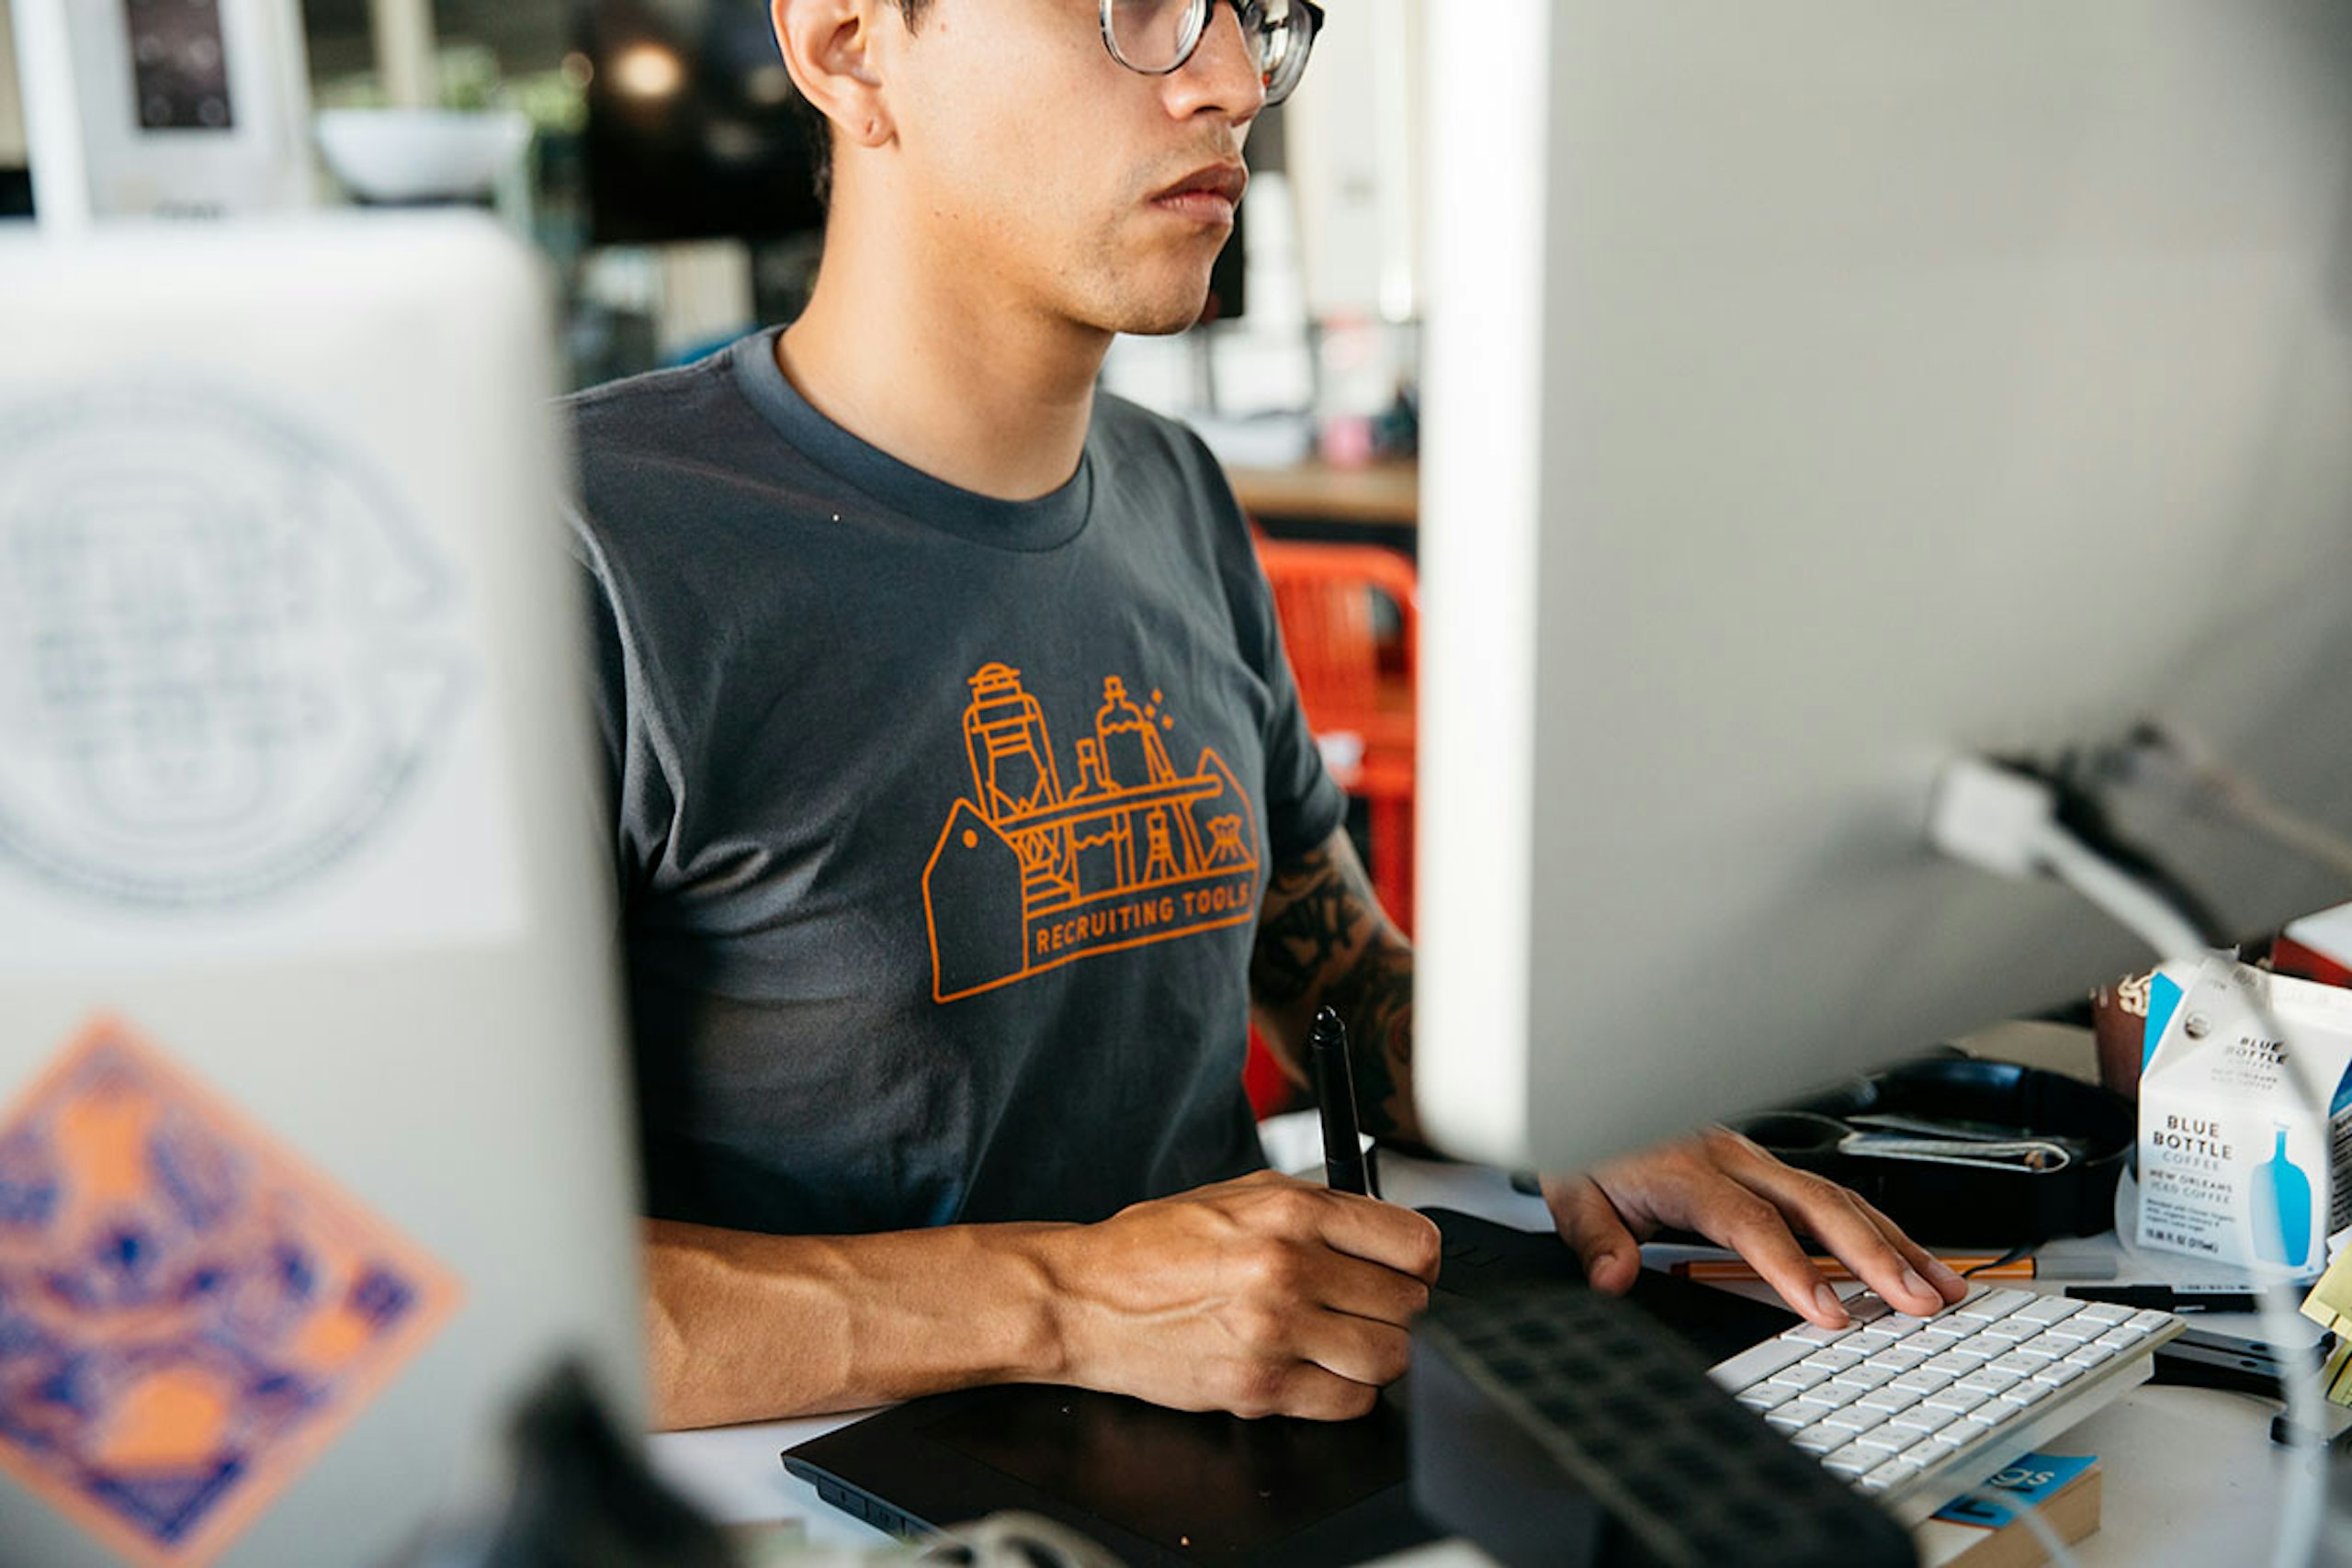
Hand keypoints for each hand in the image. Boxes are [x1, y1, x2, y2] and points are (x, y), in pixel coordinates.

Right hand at [1046, 1170, 1440, 1419]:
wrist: (1086, 1298)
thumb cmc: (1156, 1246)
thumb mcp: (1241, 1195)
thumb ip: (1318, 1210)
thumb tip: (1384, 1234)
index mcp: (1291, 1210)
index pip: (1415, 1244)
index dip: (1419, 1263)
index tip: (1408, 1272)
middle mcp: (1289, 1268)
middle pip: (1410, 1305)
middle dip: (1397, 1309)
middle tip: (1368, 1307)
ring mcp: (1277, 1332)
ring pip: (1391, 1358)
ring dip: (1379, 1353)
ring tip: (1347, 1340)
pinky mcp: (1260, 1389)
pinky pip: (1351, 1402)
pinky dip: (1346, 1391)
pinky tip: (1319, 1369)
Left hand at [1540, 1127, 1967, 1327]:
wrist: (1589, 1088)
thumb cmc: (1587, 1145)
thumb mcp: (1572, 1191)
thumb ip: (1596, 1239)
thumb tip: (1613, 1278)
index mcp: (1687, 1169)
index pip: (1750, 1222)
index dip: (1790, 1267)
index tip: (1826, 1311)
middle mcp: (1732, 1158)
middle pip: (1817, 1205)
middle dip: (1874, 1257)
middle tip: (1919, 1304)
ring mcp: (1755, 1158)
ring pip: (1837, 1198)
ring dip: (1893, 1244)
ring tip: (1942, 1289)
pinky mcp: (1766, 1165)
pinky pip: (1830, 1196)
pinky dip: (1877, 1229)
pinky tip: (1910, 1260)